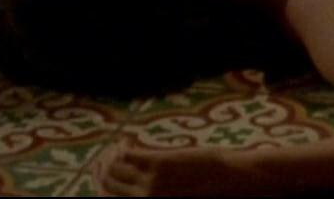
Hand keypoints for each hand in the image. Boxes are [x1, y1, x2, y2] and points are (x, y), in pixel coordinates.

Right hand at [97, 143, 249, 196]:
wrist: (232, 180)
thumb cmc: (206, 189)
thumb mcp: (174, 194)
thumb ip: (152, 191)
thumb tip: (136, 183)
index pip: (107, 197)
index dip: (101, 182)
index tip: (102, 170)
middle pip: (106, 183)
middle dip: (101, 167)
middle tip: (106, 155)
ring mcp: (150, 183)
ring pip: (113, 168)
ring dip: (109, 154)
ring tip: (117, 146)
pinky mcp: (159, 165)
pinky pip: (127, 154)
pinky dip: (121, 146)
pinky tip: (126, 140)